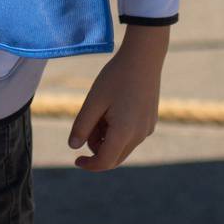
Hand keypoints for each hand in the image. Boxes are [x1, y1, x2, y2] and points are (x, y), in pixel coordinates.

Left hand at [68, 24, 165, 170]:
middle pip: (114, 157)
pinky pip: (130, 136)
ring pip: (122, 147)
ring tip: (100, 111)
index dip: (89, 165)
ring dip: (106, 138)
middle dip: (96, 147)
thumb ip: (82, 126)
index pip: (105, 162)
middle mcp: (140, 135)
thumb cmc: (115, 77)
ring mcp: (147, 129)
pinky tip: (112, 108)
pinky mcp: (150, 122)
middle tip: (88, 123)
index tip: (76, 160)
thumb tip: (73, 147)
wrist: (143, 58)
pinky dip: (117, 131)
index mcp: (125, 132)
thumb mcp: (93, 101)